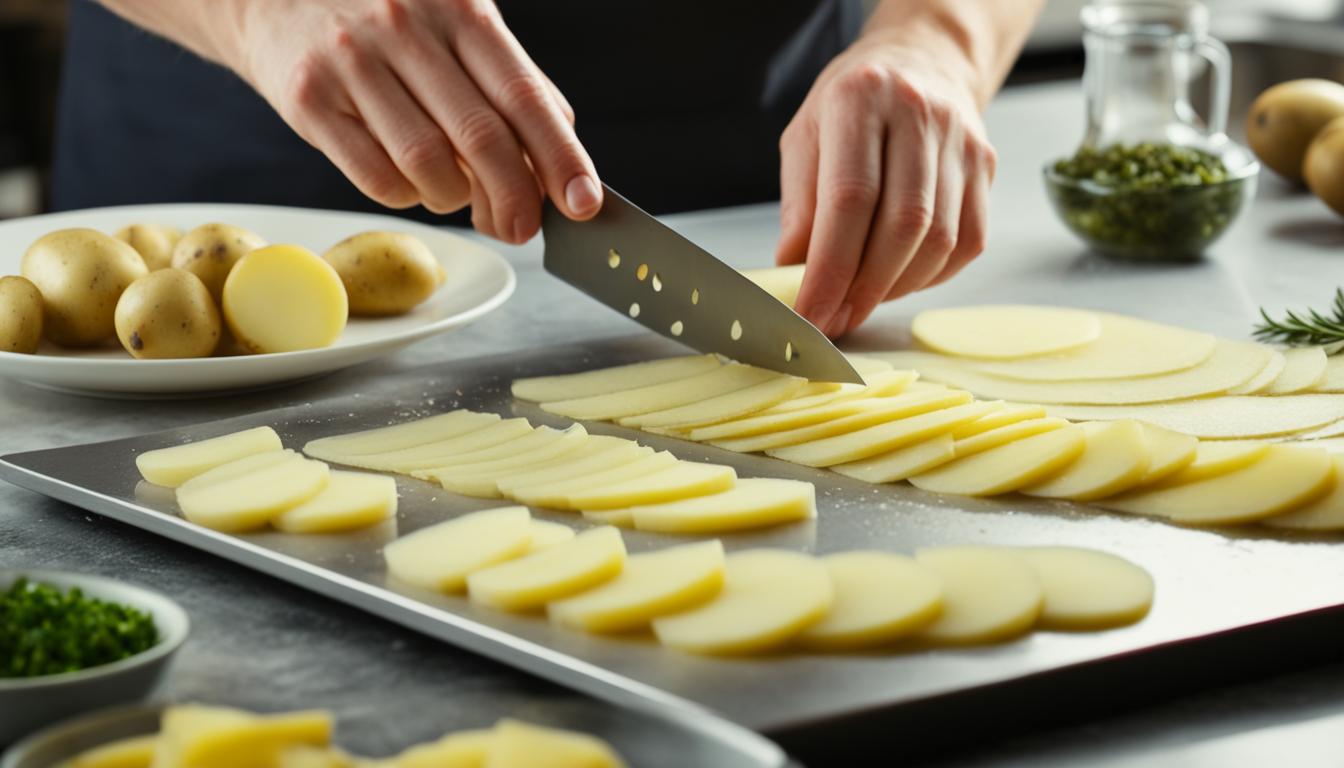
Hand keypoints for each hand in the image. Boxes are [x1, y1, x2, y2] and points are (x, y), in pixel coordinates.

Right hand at [225, 0, 601, 241]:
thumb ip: (509, 82)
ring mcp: (353, 63)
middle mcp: (406, 28)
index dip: (561, 157)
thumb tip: (560, 159)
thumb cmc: (386, 20)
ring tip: (454, 191)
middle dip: (514, 198)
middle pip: (481, 137)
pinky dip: (407, 196)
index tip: (584, 203)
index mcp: (459, 8)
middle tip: (522, 229)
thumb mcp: (455, 25)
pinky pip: (377, 179)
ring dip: (455, 198)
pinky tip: (409, 180)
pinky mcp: (309, 100)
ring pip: (429, 166)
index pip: (524, 95)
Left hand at [776, 32, 996, 336]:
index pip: (850, 200)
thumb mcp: (805, 139)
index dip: (830, 269)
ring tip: (861, 300)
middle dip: (864, 288)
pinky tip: (898, 279)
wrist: (920, 61)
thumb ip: (799, 207)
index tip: (811, 312)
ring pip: (938, 241)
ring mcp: (962, 141)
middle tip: (835, 319)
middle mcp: (920, 114)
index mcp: (862, 99)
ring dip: (896, 287)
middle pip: (902, 225)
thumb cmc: (851, 106)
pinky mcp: (986, 167)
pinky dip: (929, 276)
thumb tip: (797, 275)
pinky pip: (966, 243)